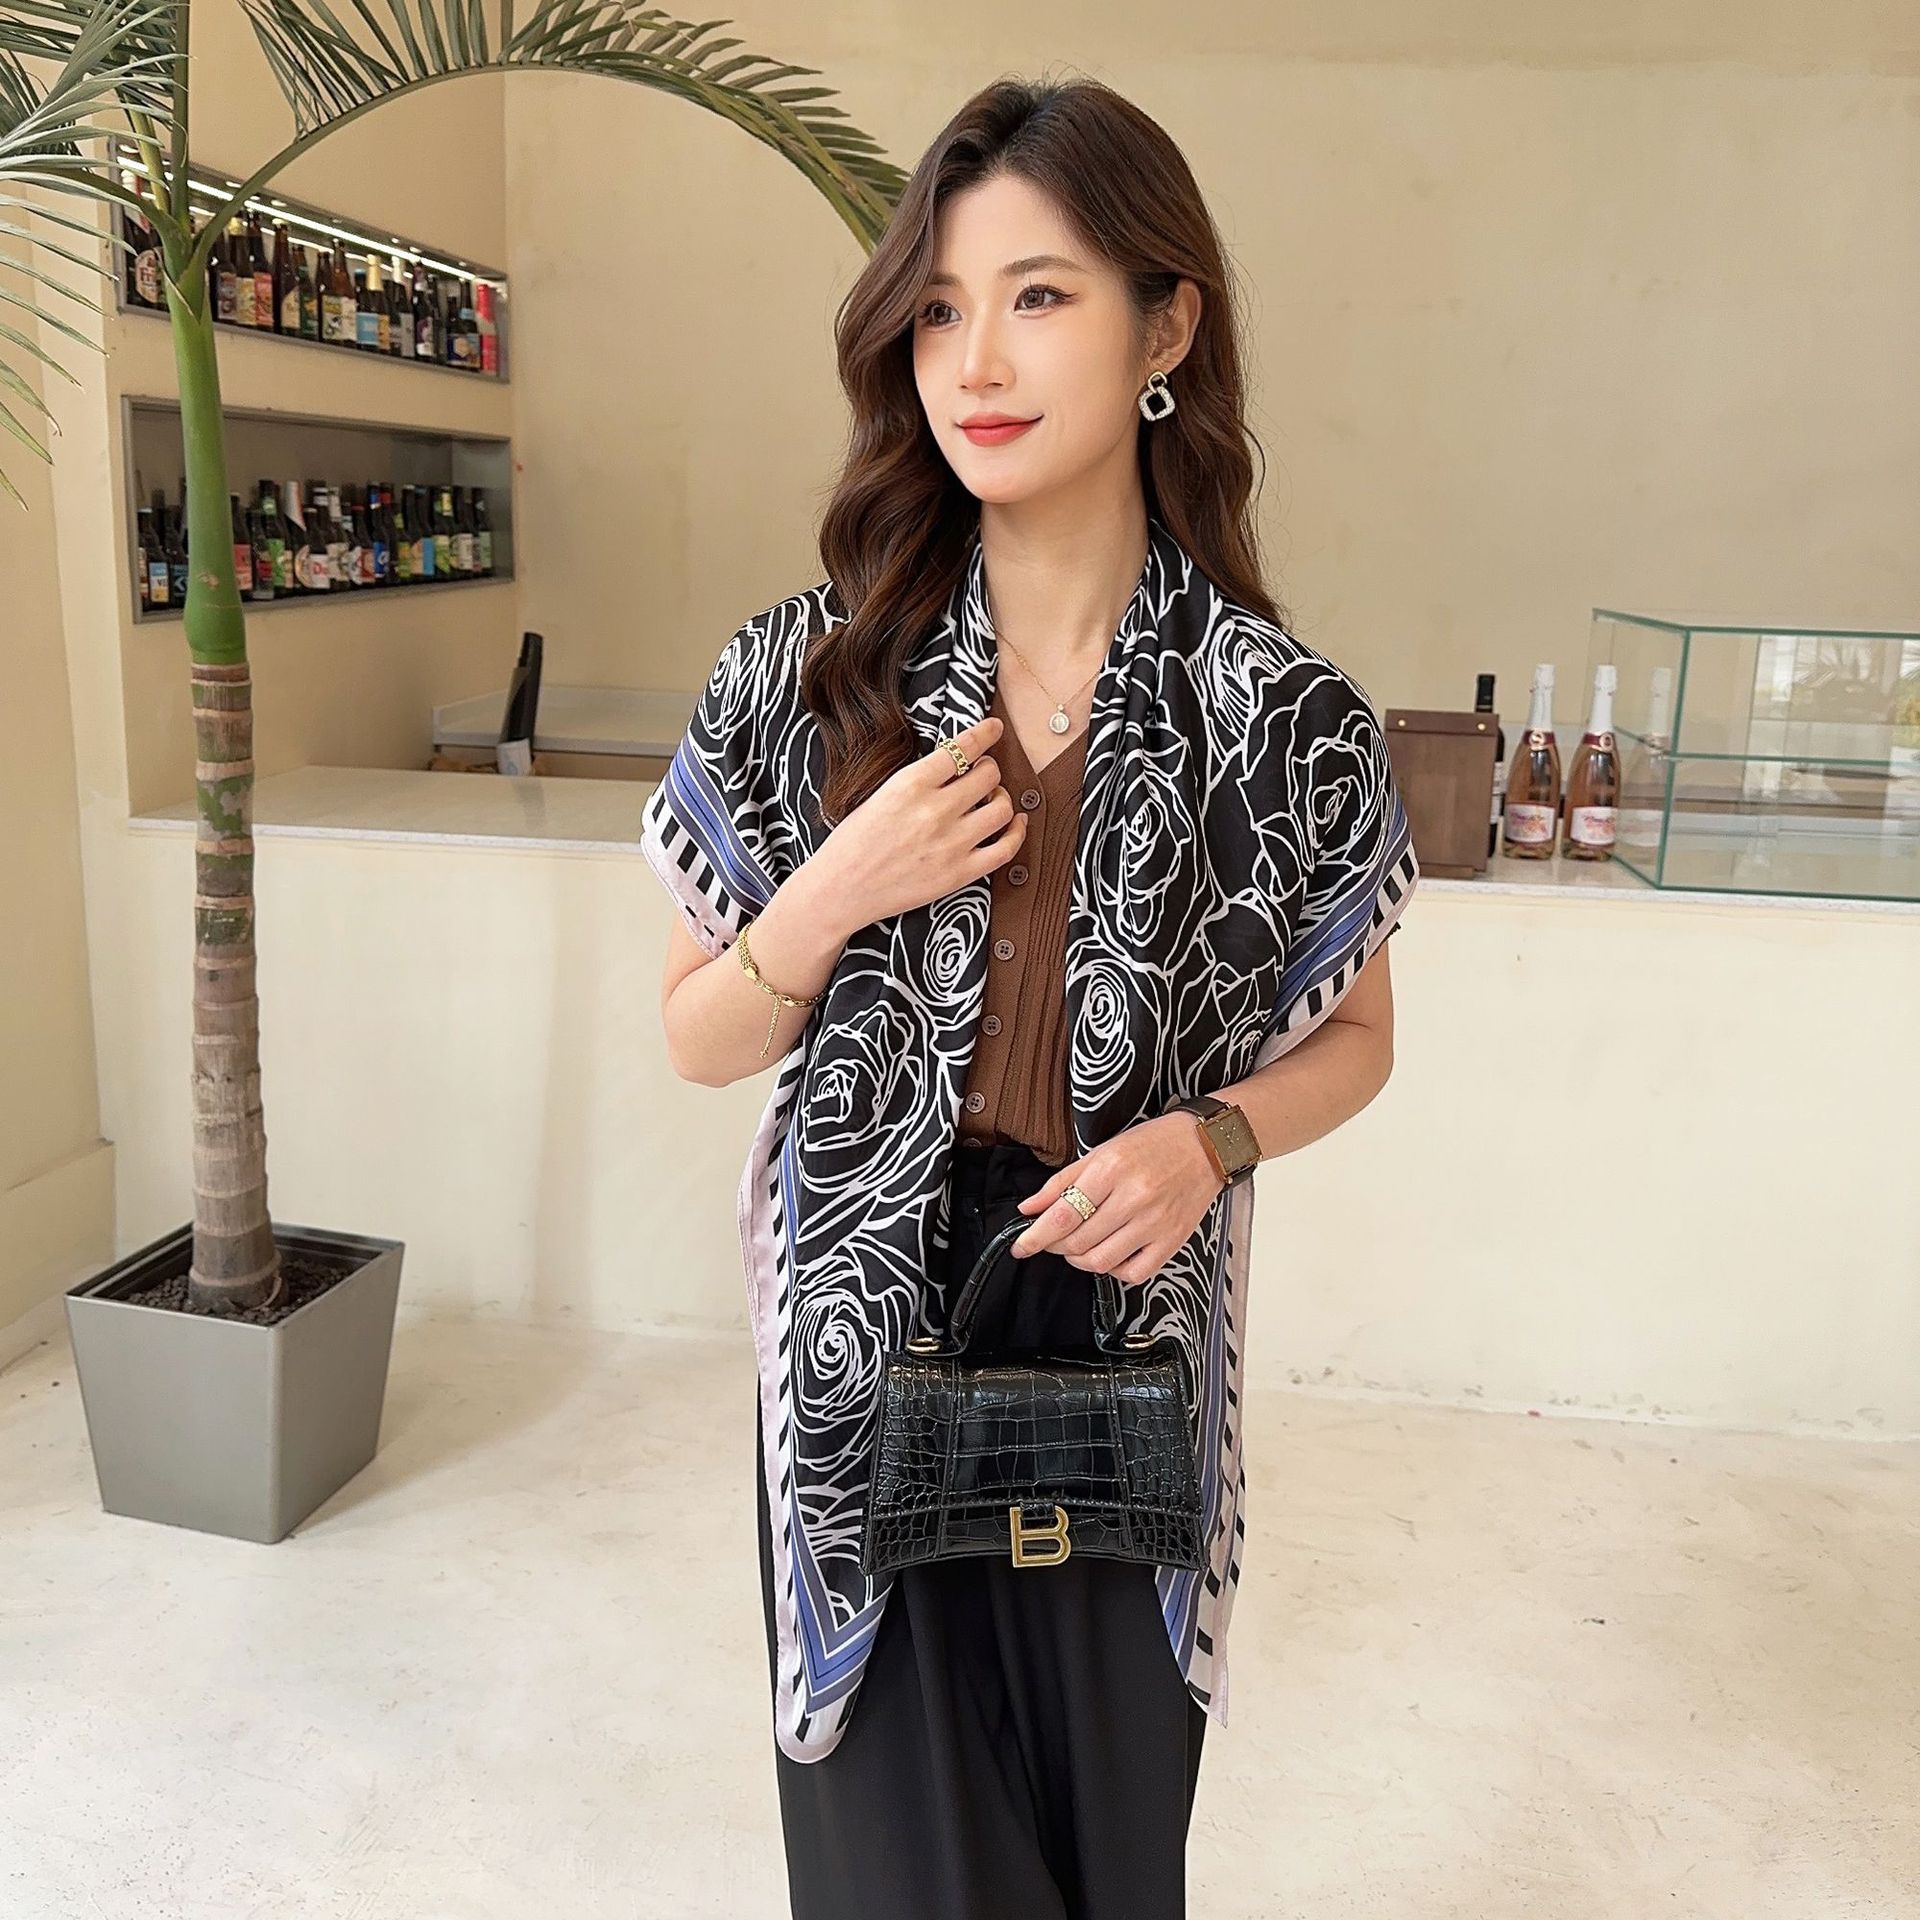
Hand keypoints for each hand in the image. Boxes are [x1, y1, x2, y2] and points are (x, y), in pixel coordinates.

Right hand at [809, 714, 1026, 930]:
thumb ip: (919, 780)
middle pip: (988, 775)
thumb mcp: (880, 795)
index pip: (962, 748)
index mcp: (910, 785)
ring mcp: (951, 844)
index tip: (994, 728)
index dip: (985, 734)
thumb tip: (957, 764)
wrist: (840, 890)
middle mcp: (935, 811)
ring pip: (1002, 808)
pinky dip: (1017, 832)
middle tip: (982, 774)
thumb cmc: (853, 842)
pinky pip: (1006, 848)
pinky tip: (1014, 824)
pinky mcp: (960, 874)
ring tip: (991, 800)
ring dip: (1002, 798)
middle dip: (988, 769)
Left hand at [1007, 1113, 1225, 1285]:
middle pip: (1078, 1241)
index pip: (1063, 1214)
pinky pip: (1134, 1273)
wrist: (1205, 1146)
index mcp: (1112, 1170)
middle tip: (1052, 1238)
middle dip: (1055, 1245)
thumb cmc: (1153, 1144)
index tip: (1020, 1246)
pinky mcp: (1172, 1241)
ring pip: (1101, 1261)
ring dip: (1079, 1260)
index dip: (1035, 1236)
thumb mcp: (1102, 1151)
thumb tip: (1029, 1209)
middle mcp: (1134, 1198)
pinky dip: (1113, 1271)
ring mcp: (1155, 1223)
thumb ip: (1062, 1182)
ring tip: (1077, 1246)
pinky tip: (1109, 1254)